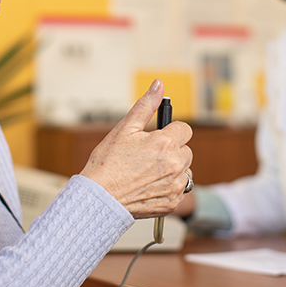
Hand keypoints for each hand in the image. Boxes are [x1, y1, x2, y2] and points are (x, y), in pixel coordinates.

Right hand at [80, 79, 192, 218]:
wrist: (99, 198)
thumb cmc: (108, 163)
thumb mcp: (125, 129)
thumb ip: (146, 105)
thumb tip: (159, 85)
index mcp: (165, 143)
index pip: (184, 129)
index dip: (170, 132)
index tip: (157, 139)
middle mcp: (175, 164)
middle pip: (186, 150)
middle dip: (172, 150)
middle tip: (149, 157)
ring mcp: (175, 185)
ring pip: (185, 170)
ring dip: (173, 169)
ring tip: (149, 172)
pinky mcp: (173, 202)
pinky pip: (180, 189)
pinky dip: (169, 187)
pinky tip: (150, 186)